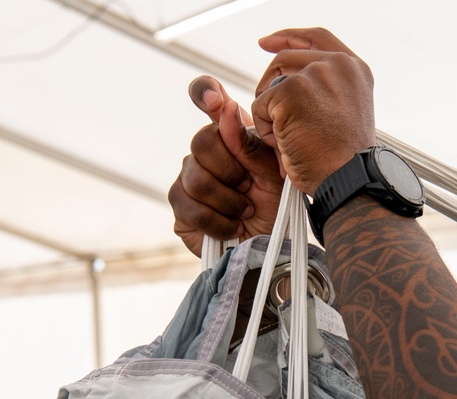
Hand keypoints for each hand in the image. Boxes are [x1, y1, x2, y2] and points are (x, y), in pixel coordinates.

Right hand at [169, 76, 283, 256]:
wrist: (268, 248)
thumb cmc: (275, 207)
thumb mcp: (273, 174)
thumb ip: (250, 144)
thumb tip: (226, 110)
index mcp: (230, 135)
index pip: (207, 97)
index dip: (205, 92)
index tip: (215, 100)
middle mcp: (205, 152)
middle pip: (201, 142)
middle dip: (231, 171)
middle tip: (250, 188)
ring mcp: (188, 178)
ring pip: (195, 178)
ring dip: (228, 201)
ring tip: (245, 211)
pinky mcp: (181, 207)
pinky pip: (190, 206)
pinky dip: (217, 221)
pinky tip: (231, 226)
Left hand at [251, 28, 376, 195]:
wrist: (348, 178)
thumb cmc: (346, 160)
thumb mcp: (346, 114)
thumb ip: (328, 89)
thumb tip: (287, 78)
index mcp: (355, 69)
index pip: (317, 37)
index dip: (289, 37)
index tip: (267, 43)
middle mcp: (338, 65)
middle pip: (285, 58)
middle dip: (269, 84)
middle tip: (269, 115)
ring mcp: (315, 74)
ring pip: (271, 84)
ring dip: (272, 114)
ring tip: (290, 139)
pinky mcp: (293, 90)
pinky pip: (261, 105)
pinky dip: (267, 130)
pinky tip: (287, 145)